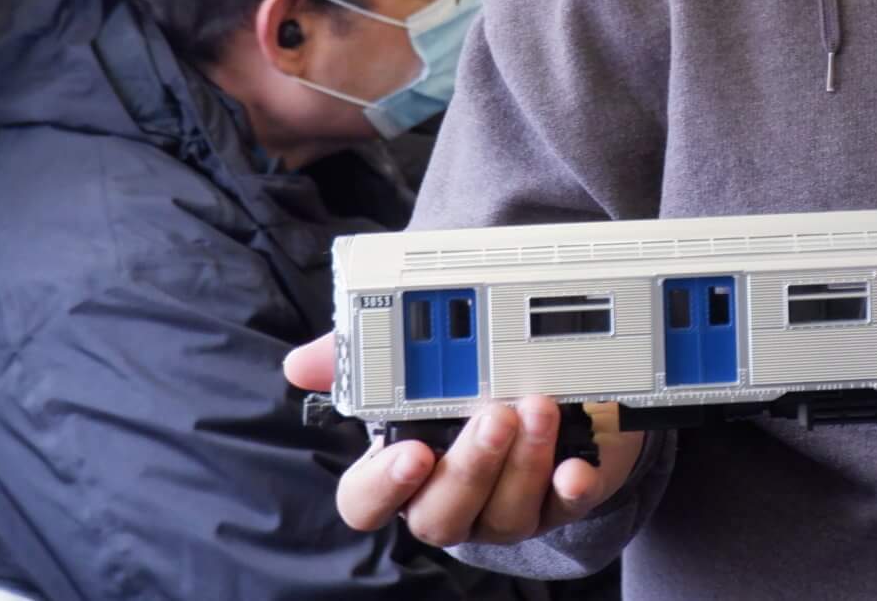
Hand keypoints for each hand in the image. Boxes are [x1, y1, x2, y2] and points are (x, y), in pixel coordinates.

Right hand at [284, 335, 644, 545]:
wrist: (548, 392)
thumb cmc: (467, 385)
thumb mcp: (415, 365)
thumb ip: (361, 360)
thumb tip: (300, 365)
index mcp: (403, 470)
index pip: (366, 501)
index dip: (383, 486)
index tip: (412, 452)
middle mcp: (449, 498)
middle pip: (439, 515)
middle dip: (468, 468)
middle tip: (493, 417)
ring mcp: (503, 509)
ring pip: (503, 513)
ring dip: (522, 464)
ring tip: (539, 408)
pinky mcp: (557, 502)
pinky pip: (563, 510)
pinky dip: (570, 488)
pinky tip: (576, 467)